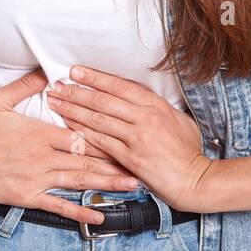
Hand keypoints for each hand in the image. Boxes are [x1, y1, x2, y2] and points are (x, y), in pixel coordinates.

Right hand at [0, 67, 140, 224]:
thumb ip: (26, 85)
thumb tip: (48, 71)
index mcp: (40, 132)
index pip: (80, 134)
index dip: (105, 137)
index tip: (126, 136)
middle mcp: (42, 156)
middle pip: (87, 160)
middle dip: (117, 163)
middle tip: (143, 166)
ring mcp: (36, 178)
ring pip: (78, 182)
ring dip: (107, 185)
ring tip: (132, 186)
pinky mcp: (27, 196)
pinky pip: (58, 206)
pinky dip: (80, 212)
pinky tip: (99, 217)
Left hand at [46, 65, 214, 212]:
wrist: (195, 180)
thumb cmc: (188, 150)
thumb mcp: (178, 119)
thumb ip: (157, 107)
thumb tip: (138, 98)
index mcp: (156, 105)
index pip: (119, 86)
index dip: (95, 77)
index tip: (75, 71)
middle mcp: (145, 118)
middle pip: (103, 100)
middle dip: (76, 92)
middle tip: (56, 85)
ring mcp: (138, 138)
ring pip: (98, 119)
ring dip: (73, 110)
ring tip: (55, 103)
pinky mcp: (131, 159)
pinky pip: (101, 143)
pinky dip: (83, 134)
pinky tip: (69, 127)